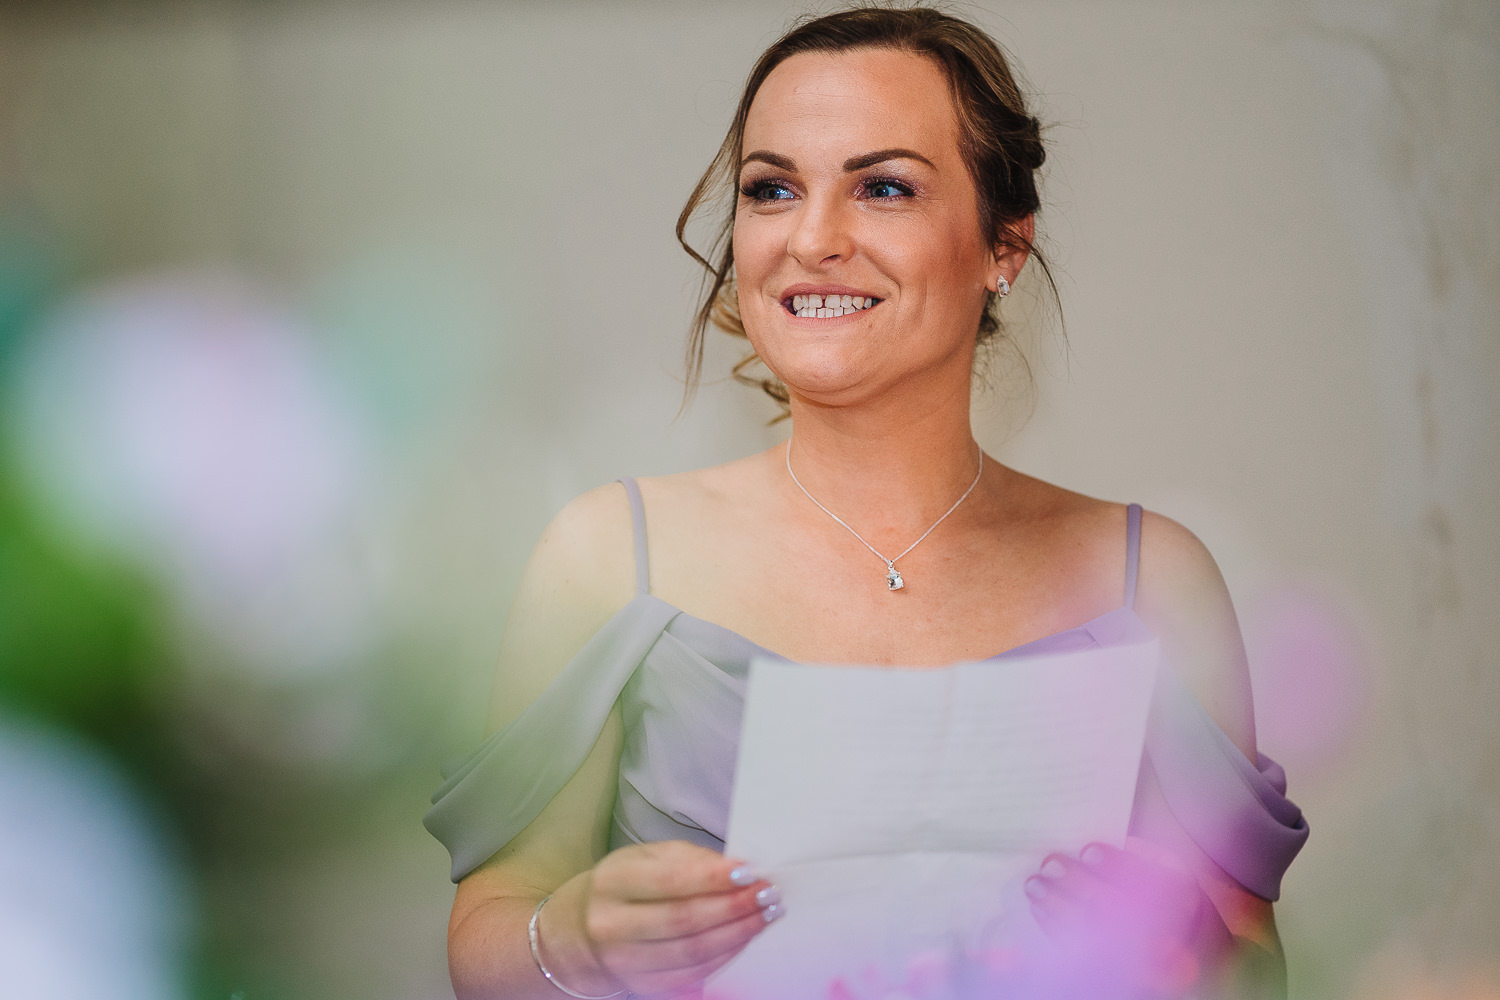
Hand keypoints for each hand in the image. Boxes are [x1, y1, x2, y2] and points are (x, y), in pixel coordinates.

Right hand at [551, 840, 783, 998]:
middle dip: (734, 908)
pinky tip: (744, 938)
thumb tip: (736, 868)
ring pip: (692, 953)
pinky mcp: (640, 985)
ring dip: (737, 934)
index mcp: (613, 882)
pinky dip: (725, 957)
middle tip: (769, 895)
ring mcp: (624, 961)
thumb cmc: (627, 885)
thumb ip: (689, 860)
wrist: (584, 930)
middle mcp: (612, 924)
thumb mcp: (647, 857)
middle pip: (684, 920)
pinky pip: (692, 975)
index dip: (713, 878)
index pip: (669, 881)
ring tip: (766, 915)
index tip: (750, 872)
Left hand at [1022, 836, 1231, 998]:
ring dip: (1058, 907)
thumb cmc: (1188, 916)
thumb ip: (1155, 862)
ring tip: (1034, 885)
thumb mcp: (1184, 884)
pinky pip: (1081, 956)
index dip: (1115, 866)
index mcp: (1187, 910)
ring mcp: (1142, 966)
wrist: (1204, 967)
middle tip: (1049, 863)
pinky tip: (1041, 910)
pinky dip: (1057, 930)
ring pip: (1091, 935)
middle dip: (1077, 884)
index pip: (1147, 884)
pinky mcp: (1121, 978)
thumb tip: (1122, 844)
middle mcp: (1168, 942)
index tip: (1088, 849)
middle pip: (1115, 910)